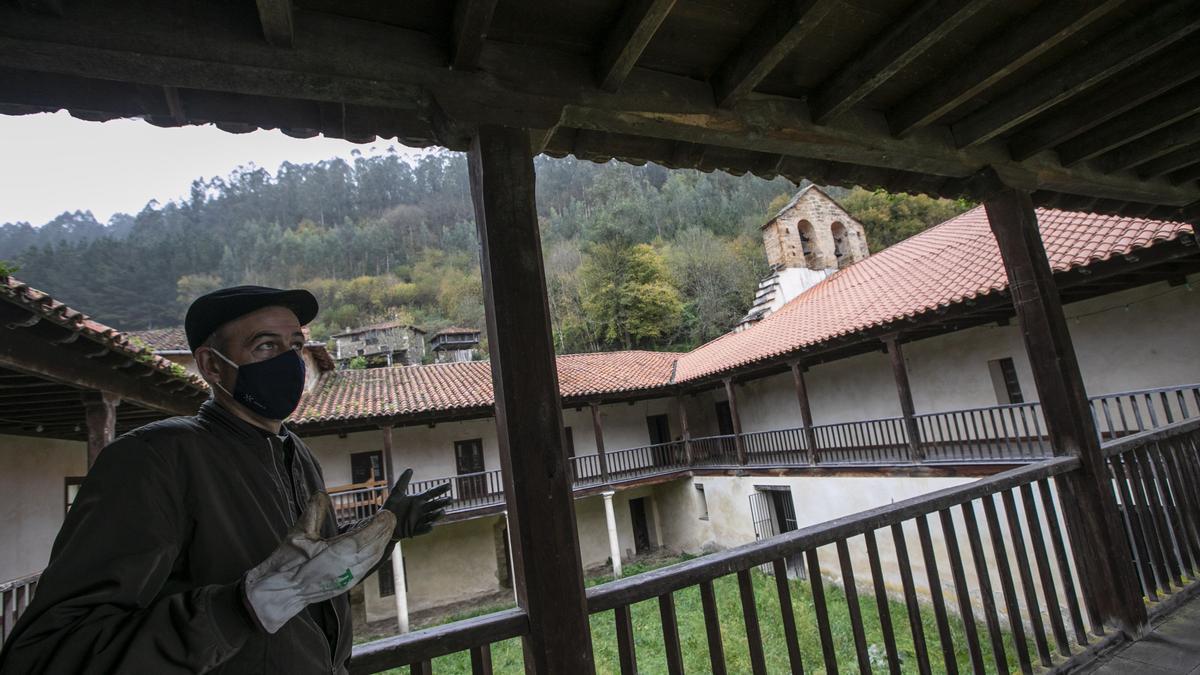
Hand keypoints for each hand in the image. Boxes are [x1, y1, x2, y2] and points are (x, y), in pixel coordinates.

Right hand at [244, 492, 394, 632]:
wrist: (279, 594)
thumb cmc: (286, 565)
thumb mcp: (299, 534)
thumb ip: (313, 512)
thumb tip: (321, 495)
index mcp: (338, 553)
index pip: (368, 536)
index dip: (380, 524)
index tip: (386, 512)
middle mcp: (349, 567)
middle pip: (376, 547)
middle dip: (385, 530)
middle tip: (389, 516)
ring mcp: (349, 578)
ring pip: (374, 558)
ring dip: (382, 542)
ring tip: (385, 527)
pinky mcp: (346, 585)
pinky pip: (368, 567)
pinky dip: (375, 554)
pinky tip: (374, 546)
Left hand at [383, 468, 452, 539]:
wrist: (384, 522)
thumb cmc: (391, 507)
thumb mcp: (396, 493)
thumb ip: (403, 482)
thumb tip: (410, 469)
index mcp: (418, 500)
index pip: (432, 493)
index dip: (440, 489)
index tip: (449, 485)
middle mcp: (421, 510)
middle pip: (434, 505)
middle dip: (442, 503)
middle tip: (450, 500)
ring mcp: (418, 520)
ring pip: (431, 517)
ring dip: (437, 515)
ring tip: (443, 512)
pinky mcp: (413, 530)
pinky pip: (421, 529)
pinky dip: (427, 528)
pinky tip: (431, 526)